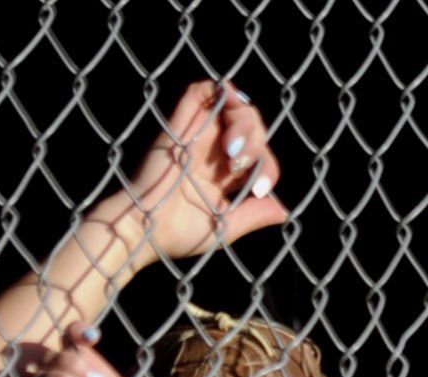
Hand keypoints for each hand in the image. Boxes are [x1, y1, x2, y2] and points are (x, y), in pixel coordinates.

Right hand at [110, 80, 285, 265]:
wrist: (143, 229)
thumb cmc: (178, 234)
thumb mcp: (225, 227)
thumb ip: (253, 216)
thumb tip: (284, 211)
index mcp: (223, 175)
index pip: (258, 156)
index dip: (267, 167)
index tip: (259, 189)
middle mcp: (212, 151)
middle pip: (250, 125)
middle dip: (258, 140)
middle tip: (243, 164)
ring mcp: (197, 135)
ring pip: (233, 104)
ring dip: (245, 120)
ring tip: (235, 149)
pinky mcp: (180, 122)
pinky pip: (203, 90)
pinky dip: (221, 91)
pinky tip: (229, 110)